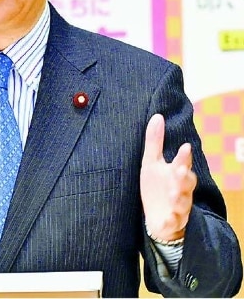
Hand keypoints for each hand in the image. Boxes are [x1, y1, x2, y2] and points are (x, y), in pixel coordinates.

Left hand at [140, 114, 196, 240]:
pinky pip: (174, 223)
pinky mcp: (171, 222)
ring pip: (183, 203)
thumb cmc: (156, 185)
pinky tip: (168, 219)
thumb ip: (155, 141)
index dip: (184, 157)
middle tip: (180, 170)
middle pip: (187, 183)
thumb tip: (157, 116)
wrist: (157, 217)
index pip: (182, 163)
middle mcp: (180, 190)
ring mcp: (177, 207)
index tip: (185, 147)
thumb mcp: (151, 162)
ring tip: (173, 194)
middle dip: (185, 177)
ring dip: (179, 198)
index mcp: (175, 173)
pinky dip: (172, 221)